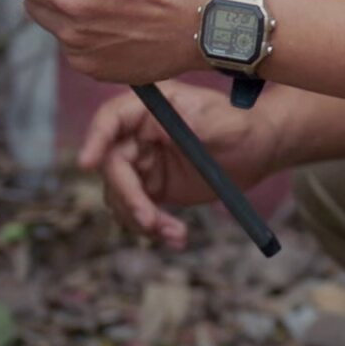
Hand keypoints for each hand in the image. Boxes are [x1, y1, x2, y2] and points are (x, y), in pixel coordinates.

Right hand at [77, 83, 281, 247]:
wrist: (258, 150)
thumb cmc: (243, 126)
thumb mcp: (224, 123)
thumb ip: (193, 123)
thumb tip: (157, 127)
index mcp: (151, 107)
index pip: (111, 119)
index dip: (94, 139)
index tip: (86, 164)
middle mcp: (138, 133)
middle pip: (112, 166)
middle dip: (128, 197)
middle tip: (150, 222)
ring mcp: (142, 162)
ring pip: (121, 196)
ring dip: (142, 220)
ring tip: (176, 234)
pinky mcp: (152, 187)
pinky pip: (138, 211)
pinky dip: (153, 229)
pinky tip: (177, 237)